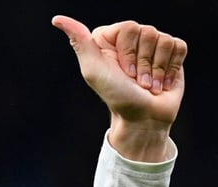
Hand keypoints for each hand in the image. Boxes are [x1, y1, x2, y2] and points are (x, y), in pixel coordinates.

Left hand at [52, 15, 186, 160]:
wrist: (143, 117)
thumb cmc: (116, 95)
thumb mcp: (93, 70)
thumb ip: (79, 42)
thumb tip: (57, 19)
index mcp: (110, 39)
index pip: (128, 27)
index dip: (128, 52)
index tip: (121, 72)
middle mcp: (131, 38)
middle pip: (148, 32)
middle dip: (142, 62)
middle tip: (134, 81)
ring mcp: (152, 45)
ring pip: (164, 40)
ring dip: (156, 69)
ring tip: (147, 84)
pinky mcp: (172, 52)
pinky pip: (179, 46)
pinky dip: (170, 68)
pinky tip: (161, 82)